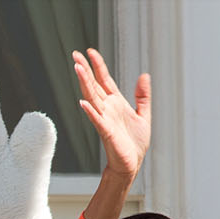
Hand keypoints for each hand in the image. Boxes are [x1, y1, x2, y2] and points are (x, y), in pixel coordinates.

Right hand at [73, 48, 150, 179]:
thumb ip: (143, 96)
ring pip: (92, 98)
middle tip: (75, 55)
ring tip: (77, 69)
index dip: (98, 65)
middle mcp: (107, 109)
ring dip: (84, 84)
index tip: (90, 52)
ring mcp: (105, 119)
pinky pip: (97, 120)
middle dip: (85, 70)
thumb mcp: (143, 115)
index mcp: (115, 103)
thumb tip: (144, 75)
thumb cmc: (134, 144)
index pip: (104, 80)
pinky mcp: (106, 133)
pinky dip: (90, 112)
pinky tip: (83, 103)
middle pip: (93, 85)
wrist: (132, 164)